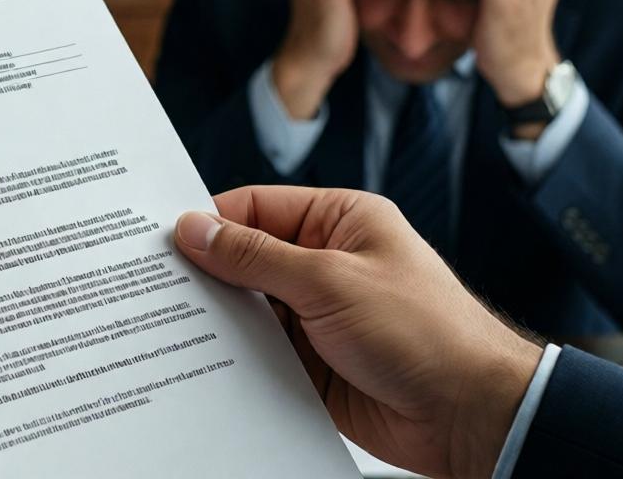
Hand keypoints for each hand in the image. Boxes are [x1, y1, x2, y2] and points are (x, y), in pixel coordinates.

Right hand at [174, 186, 541, 478]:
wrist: (470, 414)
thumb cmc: (425, 331)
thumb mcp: (330, 280)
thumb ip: (256, 256)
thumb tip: (196, 229)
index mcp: (338, 221)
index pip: (255, 208)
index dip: (209, 221)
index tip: (161, 239)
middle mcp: (324, 263)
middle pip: (244, 258)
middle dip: (205, 272)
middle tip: (152, 283)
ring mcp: (315, 314)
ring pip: (246, 308)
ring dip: (216, 317)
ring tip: (165, 324)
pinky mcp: (309, 361)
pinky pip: (256, 351)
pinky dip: (230, 355)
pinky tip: (199, 359)